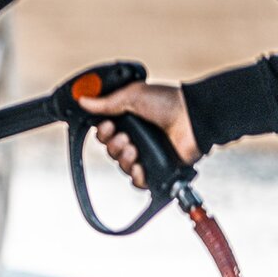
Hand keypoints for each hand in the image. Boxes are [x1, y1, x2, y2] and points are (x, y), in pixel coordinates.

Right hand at [78, 82, 200, 188]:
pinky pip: (137, 181)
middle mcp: (137, 138)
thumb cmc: (169, 102)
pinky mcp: (157, 169)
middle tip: (124, 137)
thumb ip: (106, 102)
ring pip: (121, 166)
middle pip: (111, 151)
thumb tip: (84, 101)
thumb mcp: (133, 95)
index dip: (103, 133)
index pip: (105, 134)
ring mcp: (147, 154)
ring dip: (124, 158)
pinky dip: (136, 175)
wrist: (193, 116)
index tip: (108, 126)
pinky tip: (139, 165)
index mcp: (130, 121)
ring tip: (134, 148)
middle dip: (113, 145)